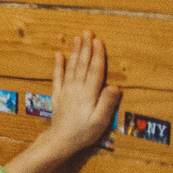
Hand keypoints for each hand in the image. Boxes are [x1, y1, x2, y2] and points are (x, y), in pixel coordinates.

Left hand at [4, 31, 122, 172]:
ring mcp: (66, 91)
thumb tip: (115, 86)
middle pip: (82, 65)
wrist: (60, 140)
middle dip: (86, 48)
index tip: (99, 41)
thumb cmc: (83, 132)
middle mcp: (76, 89)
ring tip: (77, 38)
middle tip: (87, 32)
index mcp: (88, 94)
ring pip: (71, 67)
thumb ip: (107, 103)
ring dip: (75, 52)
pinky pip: (57, 76)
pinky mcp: (58, 95)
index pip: (94, 71)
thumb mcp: (100, 121)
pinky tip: (59, 54)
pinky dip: (58, 65)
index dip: (97, 55)